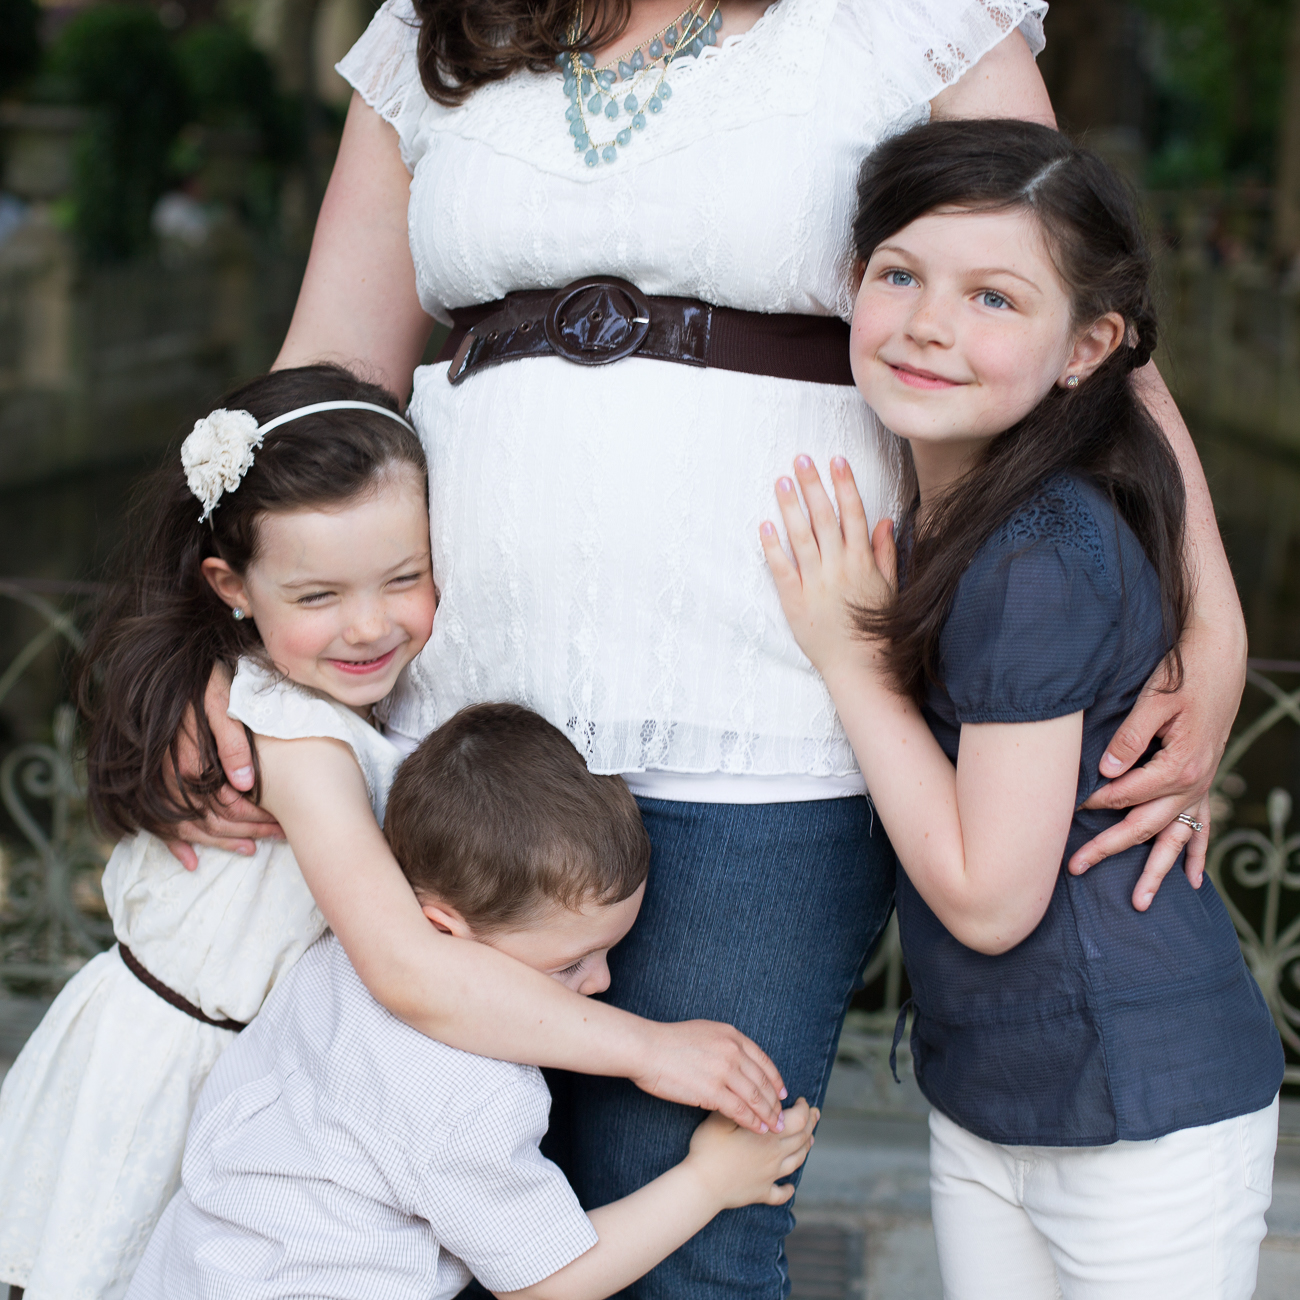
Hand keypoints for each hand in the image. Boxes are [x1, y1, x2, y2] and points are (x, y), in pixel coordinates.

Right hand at [163, 664, 283, 869]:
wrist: (167, 668)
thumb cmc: (200, 681)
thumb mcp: (219, 701)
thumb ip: (231, 740)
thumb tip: (243, 784)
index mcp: (187, 758)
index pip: (224, 801)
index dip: (255, 816)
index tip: (281, 822)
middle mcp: (168, 774)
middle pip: (208, 817)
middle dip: (244, 831)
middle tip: (276, 836)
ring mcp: (155, 780)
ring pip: (186, 825)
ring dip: (218, 841)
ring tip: (249, 849)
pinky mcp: (147, 781)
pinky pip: (156, 822)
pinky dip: (174, 844)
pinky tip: (190, 861)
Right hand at [632, 1019, 788, 1135]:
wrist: (647, 1048)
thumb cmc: (669, 1042)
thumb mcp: (705, 1032)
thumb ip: (725, 1044)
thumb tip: (737, 1059)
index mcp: (732, 1035)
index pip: (764, 1061)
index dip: (776, 1080)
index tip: (782, 1093)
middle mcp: (733, 1051)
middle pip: (763, 1082)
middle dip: (776, 1102)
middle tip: (783, 1117)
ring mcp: (724, 1071)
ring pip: (756, 1098)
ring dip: (768, 1116)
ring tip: (775, 1128)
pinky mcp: (713, 1091)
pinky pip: (740, 1110)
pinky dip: (752, 1122)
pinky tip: (758, 1130)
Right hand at [684, 1098, 818, 1209]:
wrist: (702, 1186)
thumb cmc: (709, 1149)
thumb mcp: (721, 1118)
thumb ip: (741, 1105)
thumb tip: (756, 1096)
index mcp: (769, 1136)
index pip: (798, 1119)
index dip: (804, 1108)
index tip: (802, 1099)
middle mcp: (775, 1156)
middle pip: (802, 1139)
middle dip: (811, 1124)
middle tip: (815, 1113)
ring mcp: (770, 1176)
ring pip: (797, 1161)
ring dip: (806, 1149)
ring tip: (810, 1140)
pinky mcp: (761, 1192)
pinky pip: (780, 1194)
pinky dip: (788, 1190)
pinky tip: (790, 1187)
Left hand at [759, 455, 894, 677]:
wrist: (861, 667)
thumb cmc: (876, 627)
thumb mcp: (890, 588)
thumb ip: (886, 553)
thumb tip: (885, 520)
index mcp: (863, 562)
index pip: (853, 514)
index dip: (844, 485)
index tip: (835, 460)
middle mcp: (839, 568)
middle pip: (824, 518)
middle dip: (813, 486)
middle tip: (801, 459)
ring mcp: (815, 584)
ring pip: (801, 537)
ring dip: (790, 507)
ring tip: (781, 482)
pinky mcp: (795, 601)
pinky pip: (781, 569)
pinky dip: (772, 547)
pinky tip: (765, 526)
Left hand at [1069, 617, 1242, 908]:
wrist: (1220, 661)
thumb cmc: (1182, 675)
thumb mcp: (1153, 700)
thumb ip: (1128, 737)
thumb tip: (1105, 770)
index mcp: (1176, 766)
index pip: (1124, 796)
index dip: (1093, 804)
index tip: (1064, 811)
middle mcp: (1192, 783)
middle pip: (1144, 826)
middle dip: (1109, 849)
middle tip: (1075, 869)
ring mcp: (1201, 787)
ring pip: (1176, 839)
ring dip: (1157, 871)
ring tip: (1141, 904)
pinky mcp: (1204, 782)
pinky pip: (1203, 827)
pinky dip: (1197, 855)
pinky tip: (1193, 881)